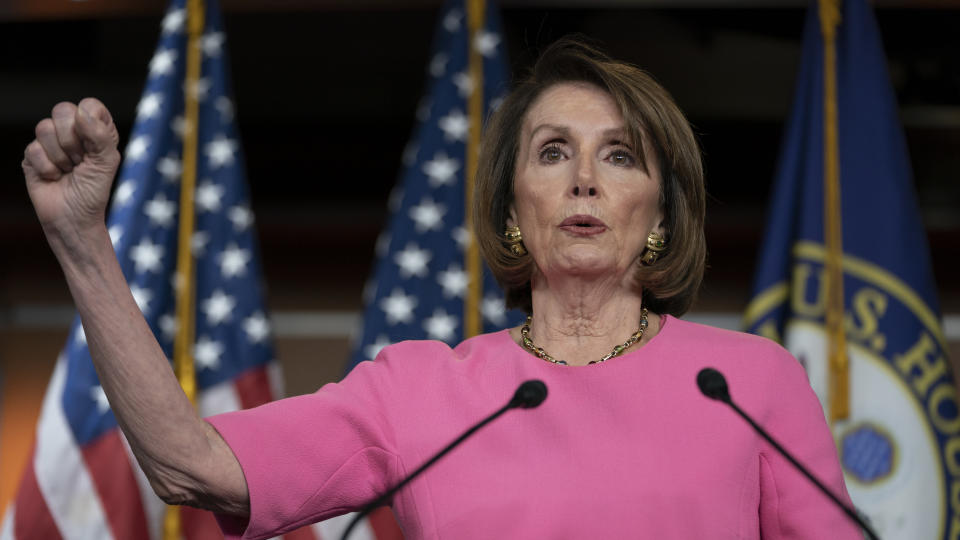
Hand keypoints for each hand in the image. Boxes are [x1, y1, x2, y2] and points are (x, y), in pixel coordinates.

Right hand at [22, 98, 120, 237]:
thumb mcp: (107, 162)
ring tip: (68, 170)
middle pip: (62, 110)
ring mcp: (50, 142)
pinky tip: (54, 177)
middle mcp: (73, 131)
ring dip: (60, 157)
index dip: (89, 123)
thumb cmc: (94, 191)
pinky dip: (47, 168)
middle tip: (79, 161)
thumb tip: (81, 113)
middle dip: (72, 141)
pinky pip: (33, 149)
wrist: (73, 218)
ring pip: (44, 128)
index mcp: (96, 129)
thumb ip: (100, 135)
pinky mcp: (32, 155)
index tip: (93, 146)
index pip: (89, 105)